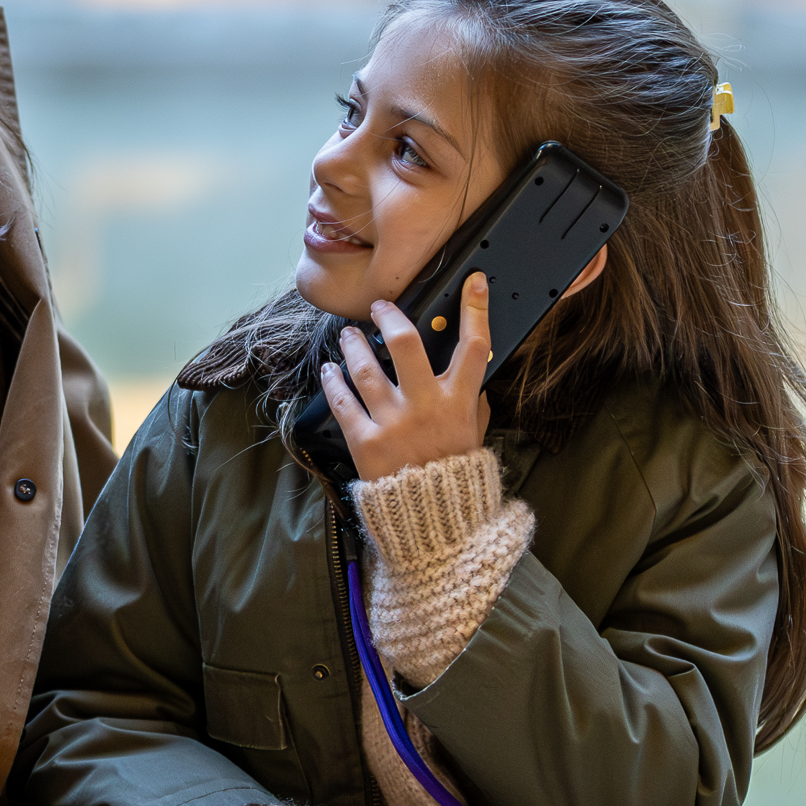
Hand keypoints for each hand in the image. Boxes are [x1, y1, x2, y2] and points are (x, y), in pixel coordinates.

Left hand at [320, 272, 492, 481]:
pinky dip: (333, 380)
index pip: (474, 347)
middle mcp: (425, 407)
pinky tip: (329, 370)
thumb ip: (474, 405)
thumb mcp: (475, 438)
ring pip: (365, 368)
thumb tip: (476, 380)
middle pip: (405, 344)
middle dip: (389, 317)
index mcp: (458, 403)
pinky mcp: (365, 442)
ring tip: (346, 336)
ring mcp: (392, 423)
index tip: (473, 282)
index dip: (475, 310)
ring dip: (351, 345)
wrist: (433, 523)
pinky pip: (342, 401)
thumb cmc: (455, 478)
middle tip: (379, 308)